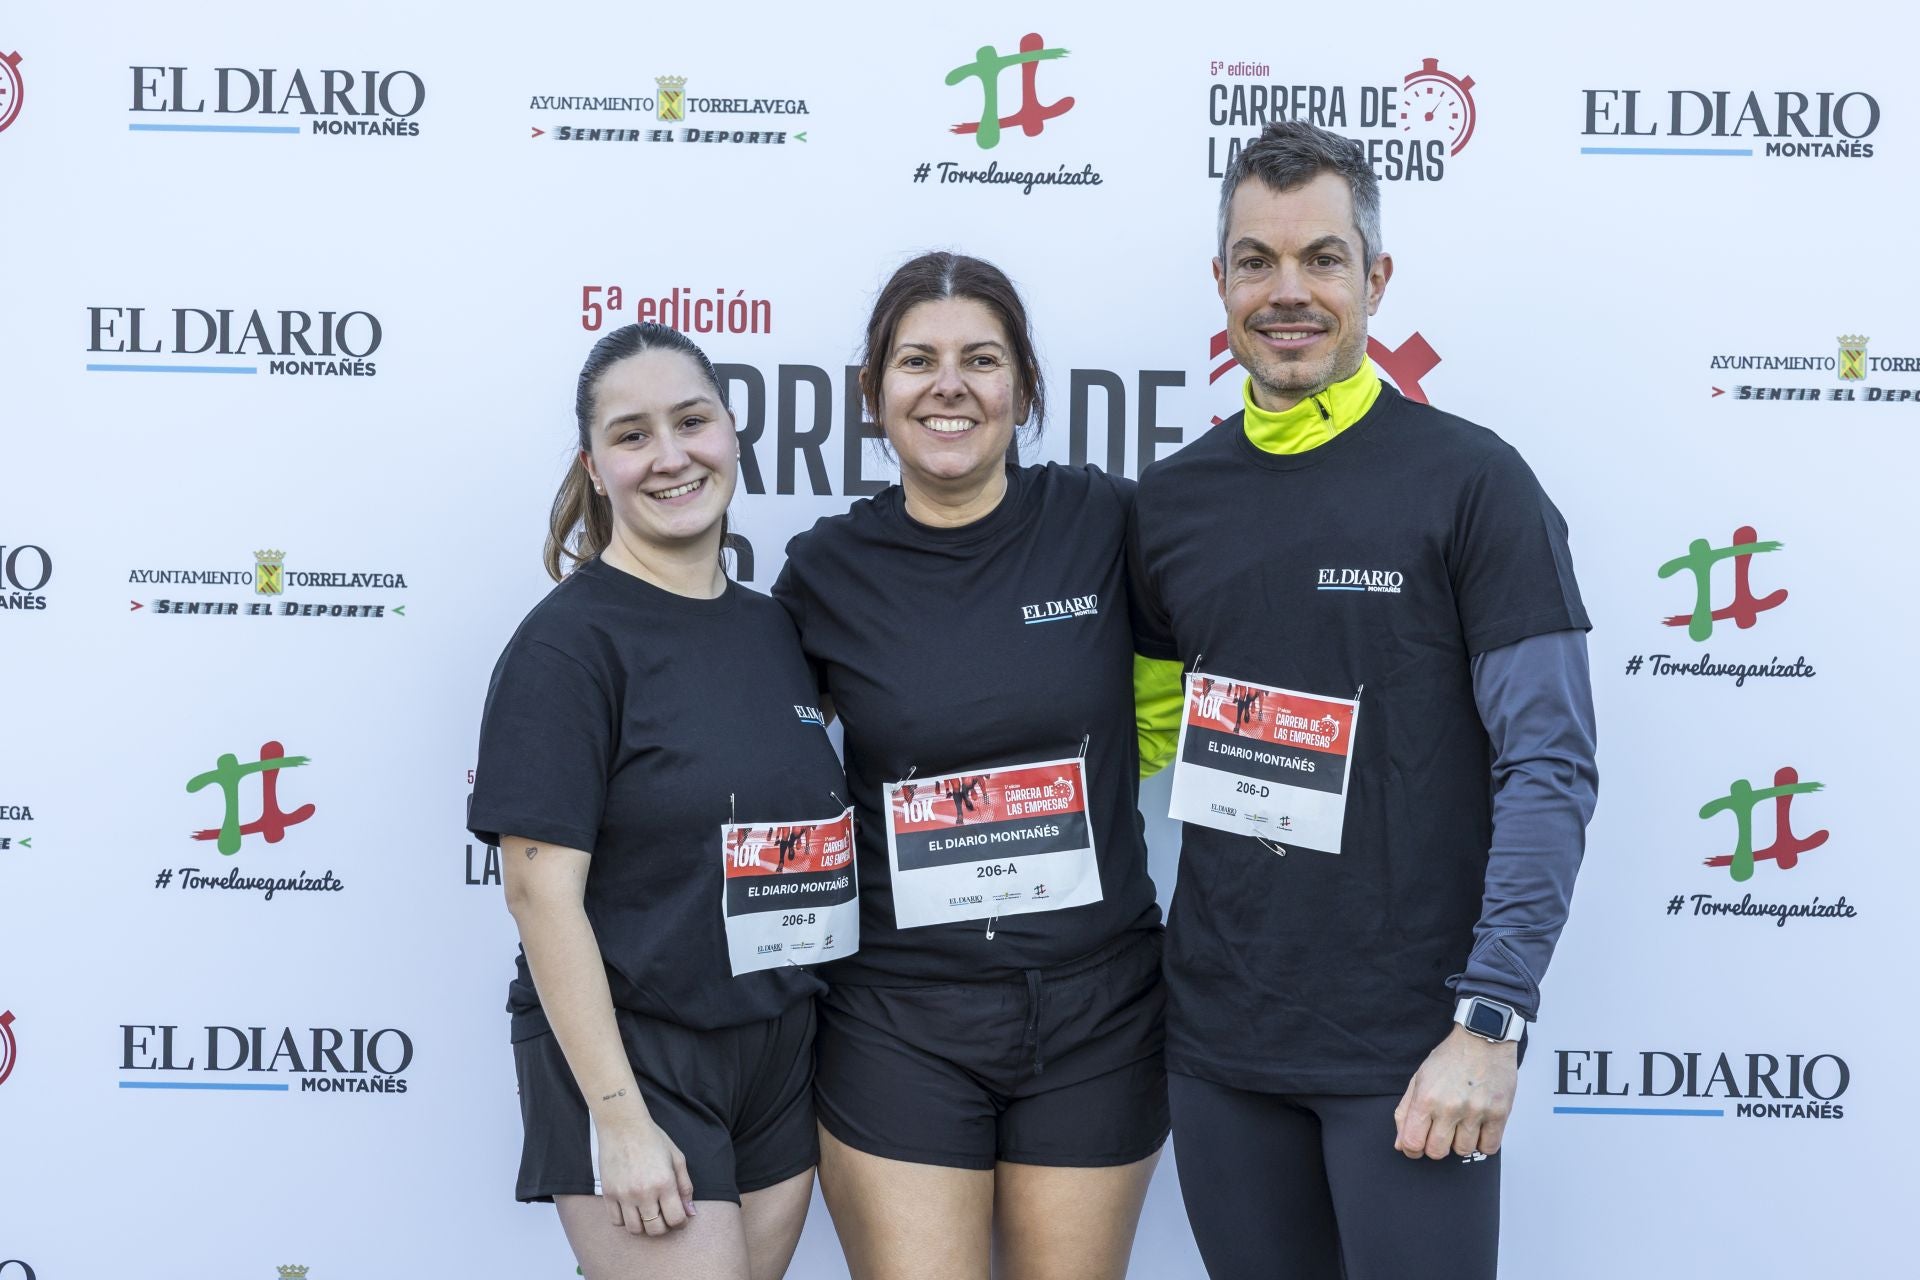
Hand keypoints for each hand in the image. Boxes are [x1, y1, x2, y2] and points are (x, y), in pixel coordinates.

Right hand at [597, 1114, 697, 1235]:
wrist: (622, 1125)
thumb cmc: (653, 1139)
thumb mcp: (676, 1158)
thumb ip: (685, 1187)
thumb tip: (690, 1212)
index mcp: (665, 1183)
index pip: (676, 1219)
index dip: (681, 1223)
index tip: (680, 1218)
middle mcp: (644, 1192)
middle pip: (655, 1229)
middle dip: (664, 1227)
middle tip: (664, 1216)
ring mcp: (624, 1194)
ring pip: (635, 1229)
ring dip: (644, 1226)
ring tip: (647, 1213)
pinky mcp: (608, 1194)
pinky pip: (616, 1221)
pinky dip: (625, 1220)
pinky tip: (631, 1208)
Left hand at [1392, 1024, 1517, 1159]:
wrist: (1482, 1038)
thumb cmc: (1451, 1057)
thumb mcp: (1420, 1078)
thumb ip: (1406, 1112)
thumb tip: (1402, 1143)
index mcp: (1426, 1097)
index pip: (1413, 1142)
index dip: (1412, 1149)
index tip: (1416, 1147)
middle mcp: (1450, 1107)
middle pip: (1437, 1152)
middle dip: (1435, 1147)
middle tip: (1440, 1133)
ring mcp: (1476, 1112)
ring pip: (1463, 1151)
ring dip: (1460, 1142)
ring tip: (1461, 1124)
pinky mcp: (1499, 1113)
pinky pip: (1489, 1147)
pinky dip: (1482, 1143)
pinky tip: (1478, 1128)